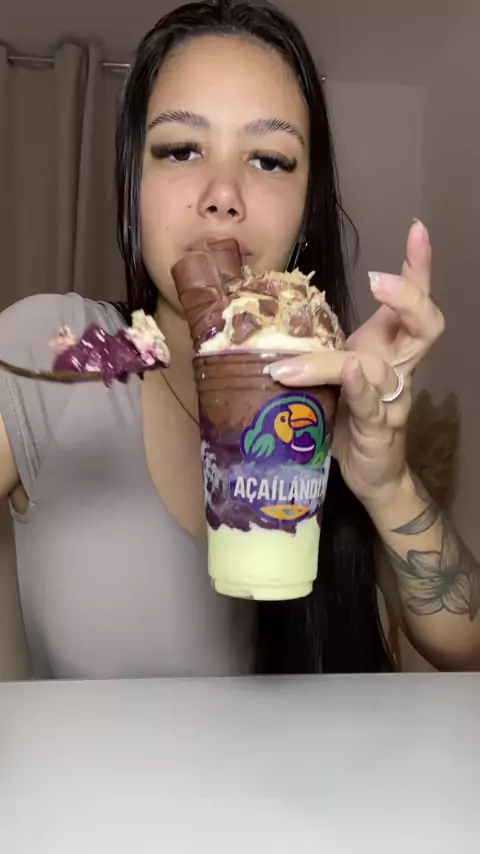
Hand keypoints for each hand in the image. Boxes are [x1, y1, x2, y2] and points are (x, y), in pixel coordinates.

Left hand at [269, 220, 444, 505]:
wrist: (367, 472)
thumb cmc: (348, 416)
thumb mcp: (334, 370)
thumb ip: (319, 342)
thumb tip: (273, 314)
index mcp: (388, 348)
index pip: (413, 302)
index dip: (419, 266)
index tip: (416, 229)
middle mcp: (398, 369)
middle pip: (425, 326)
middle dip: (409, 297)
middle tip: (381, 279)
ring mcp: (392, 401)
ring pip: (378, 369)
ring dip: (335, 362)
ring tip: (289, 365)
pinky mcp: (379, 432)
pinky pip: (372, 406)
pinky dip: (360, 389)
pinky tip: (351, 373)